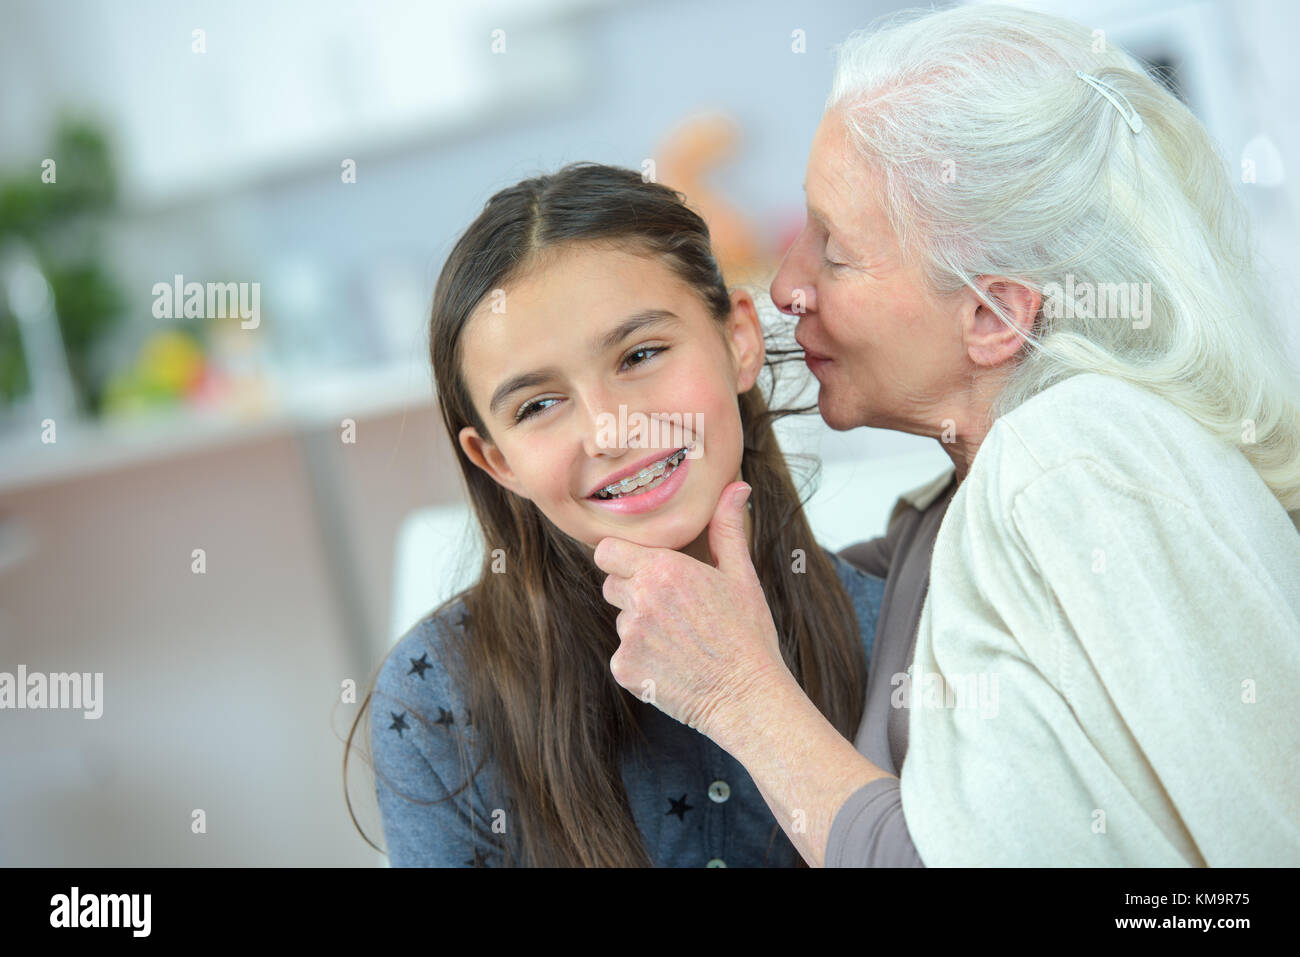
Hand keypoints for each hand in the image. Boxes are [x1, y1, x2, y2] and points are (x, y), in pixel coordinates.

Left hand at [593, 481, 789, 740]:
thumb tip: (737, 486)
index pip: (607, 551)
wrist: (749, 697)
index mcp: (664, 570)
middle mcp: (640, 599)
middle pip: (612, 584)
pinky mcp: (625, 669)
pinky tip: (674, 666)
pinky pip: (623, 656)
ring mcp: (629, 637)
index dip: (623, 558)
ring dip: (641, 627)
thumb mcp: (741, 576)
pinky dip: (642, 660)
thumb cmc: (749, 635)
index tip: (644, 568)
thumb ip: (727, 529)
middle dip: (634, 591)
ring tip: (682, 641)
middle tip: (675, 609)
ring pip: (621, 621)